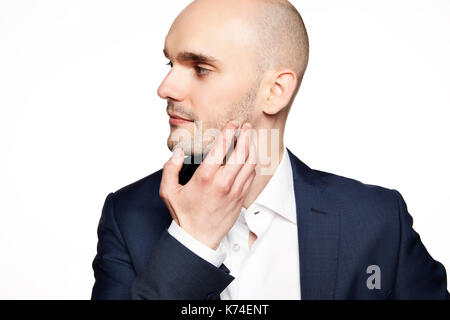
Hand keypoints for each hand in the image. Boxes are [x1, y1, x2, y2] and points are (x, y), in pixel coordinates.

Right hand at [159, 120, 256, 248]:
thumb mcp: (168, 191)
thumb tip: (179, 152)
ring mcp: (234, 191)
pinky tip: (250, 156)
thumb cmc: (184, 215)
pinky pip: (251, 176)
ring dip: (252, 147)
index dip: (229, 132)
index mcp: (205, 177)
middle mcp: (223, 182)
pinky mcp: (240, 198)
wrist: (198, 239)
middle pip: (242, 152)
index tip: (233, 123)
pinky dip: (253, 162)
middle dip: (245, 135)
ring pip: (250, 163)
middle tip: (245, 126)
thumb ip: (171, 168)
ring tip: (250, 137)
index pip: (222, 148)